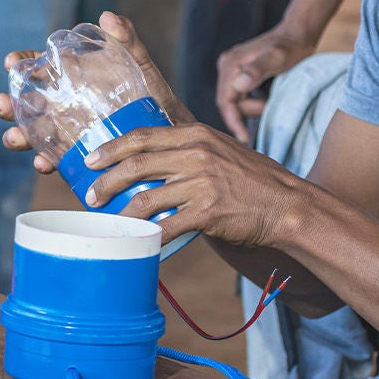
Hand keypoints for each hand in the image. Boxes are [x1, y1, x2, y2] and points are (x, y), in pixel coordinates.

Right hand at [0, 11, 192, 172]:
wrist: (170, 133)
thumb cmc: (152, 94)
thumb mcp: (140, 65)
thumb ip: (126, 40)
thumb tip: (107, 17)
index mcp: (71, 78)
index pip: (36, 67)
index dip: (19, 63)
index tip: (10, 62)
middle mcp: (61, 104)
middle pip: (25, 103)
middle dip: (8, 104)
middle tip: (2, 104)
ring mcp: (66, 132)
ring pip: (32, 134)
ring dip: (18, 136)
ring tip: (16, 137)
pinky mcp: (76, 157)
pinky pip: (54, 161)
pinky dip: (45, 162)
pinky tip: (44, 163)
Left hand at [83, 120, 301, 248]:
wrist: (288, 204)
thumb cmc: (253, 179)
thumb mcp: (221, 149)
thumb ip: (190, 150)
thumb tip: (152, 161)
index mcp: (196, 135)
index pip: (142, 137)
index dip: (111, 148)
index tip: (91, 160)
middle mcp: (196, 154)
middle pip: (136, 165)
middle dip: (106, 181)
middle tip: (91, 195)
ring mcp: (202, 183)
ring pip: (146, 198)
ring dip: (121, 213)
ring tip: (110, 222)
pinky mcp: (209, 212)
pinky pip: (167, 226)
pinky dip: (148, 237)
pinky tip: (138, 243)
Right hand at [215, 24, 317, 136]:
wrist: (298, 33)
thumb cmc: (291, 46)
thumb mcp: (278, 58)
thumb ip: (258, 70)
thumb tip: (239, 85)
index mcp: (231, 65)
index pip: (225, 101)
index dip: (234, 122)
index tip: (245, 139)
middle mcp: (227, 66)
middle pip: (229, 103)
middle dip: (247, 113)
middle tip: (270, 109)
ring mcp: (233, 70)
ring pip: (236, 101)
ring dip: (253, 108)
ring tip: (272, 102)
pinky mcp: (241, 73)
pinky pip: (241, 96)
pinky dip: (252, 104)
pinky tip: (265, 102)